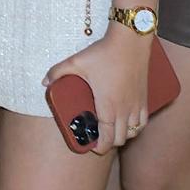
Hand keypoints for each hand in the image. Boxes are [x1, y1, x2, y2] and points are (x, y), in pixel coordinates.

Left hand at [44, 28, 151, 155]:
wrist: (130, 41)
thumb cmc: (103, 53)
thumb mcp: (76, 62)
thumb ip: (57, 72)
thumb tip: (44, 82)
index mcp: (108, 106)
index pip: (108, 139)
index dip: (100, 147)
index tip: (92, 147)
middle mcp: (124, 110)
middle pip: (121, 139)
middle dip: (110, 142)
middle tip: (99, 136)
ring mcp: (136, 105)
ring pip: (133, 132)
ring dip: (123, 135)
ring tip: (112, 129)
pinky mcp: (145, 98)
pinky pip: (143, 121)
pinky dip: (136, 126)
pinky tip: (128, 121)